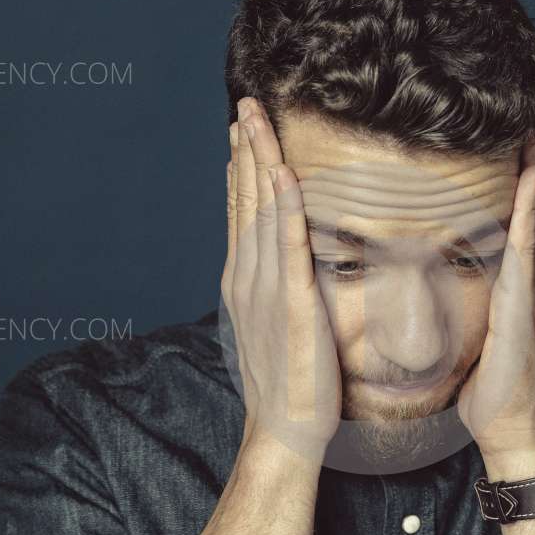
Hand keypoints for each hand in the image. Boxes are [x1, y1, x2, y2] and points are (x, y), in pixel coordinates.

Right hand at [221, 98, 341, 461]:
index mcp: (246, 282)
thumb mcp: (278, 325)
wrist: (284, 430)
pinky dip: (287, 208)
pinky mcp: (293, 305)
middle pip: (246, 201)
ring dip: (260, 161)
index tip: (242, 132)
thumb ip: (279, 289)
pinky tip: (286, 174)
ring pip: (262, 212)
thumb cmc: (290, 384)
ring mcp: (268, 289)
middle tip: (246, 104)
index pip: (242, 213)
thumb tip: (287, 264)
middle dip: (246, 149)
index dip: (242, 170)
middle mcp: (249, 278)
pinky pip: (290, 247)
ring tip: (256, 119)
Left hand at [456, 131, 534, 473]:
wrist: (511, 430)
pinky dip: (531, 209)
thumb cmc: (490, 387)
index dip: (528, 169)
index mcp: (525, 282)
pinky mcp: (526, 305)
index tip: (523, 126)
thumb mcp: (480, 330)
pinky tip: (531, 177)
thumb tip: (450, 273)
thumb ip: (475, 297)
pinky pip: (528, 248)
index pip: (526, 213)